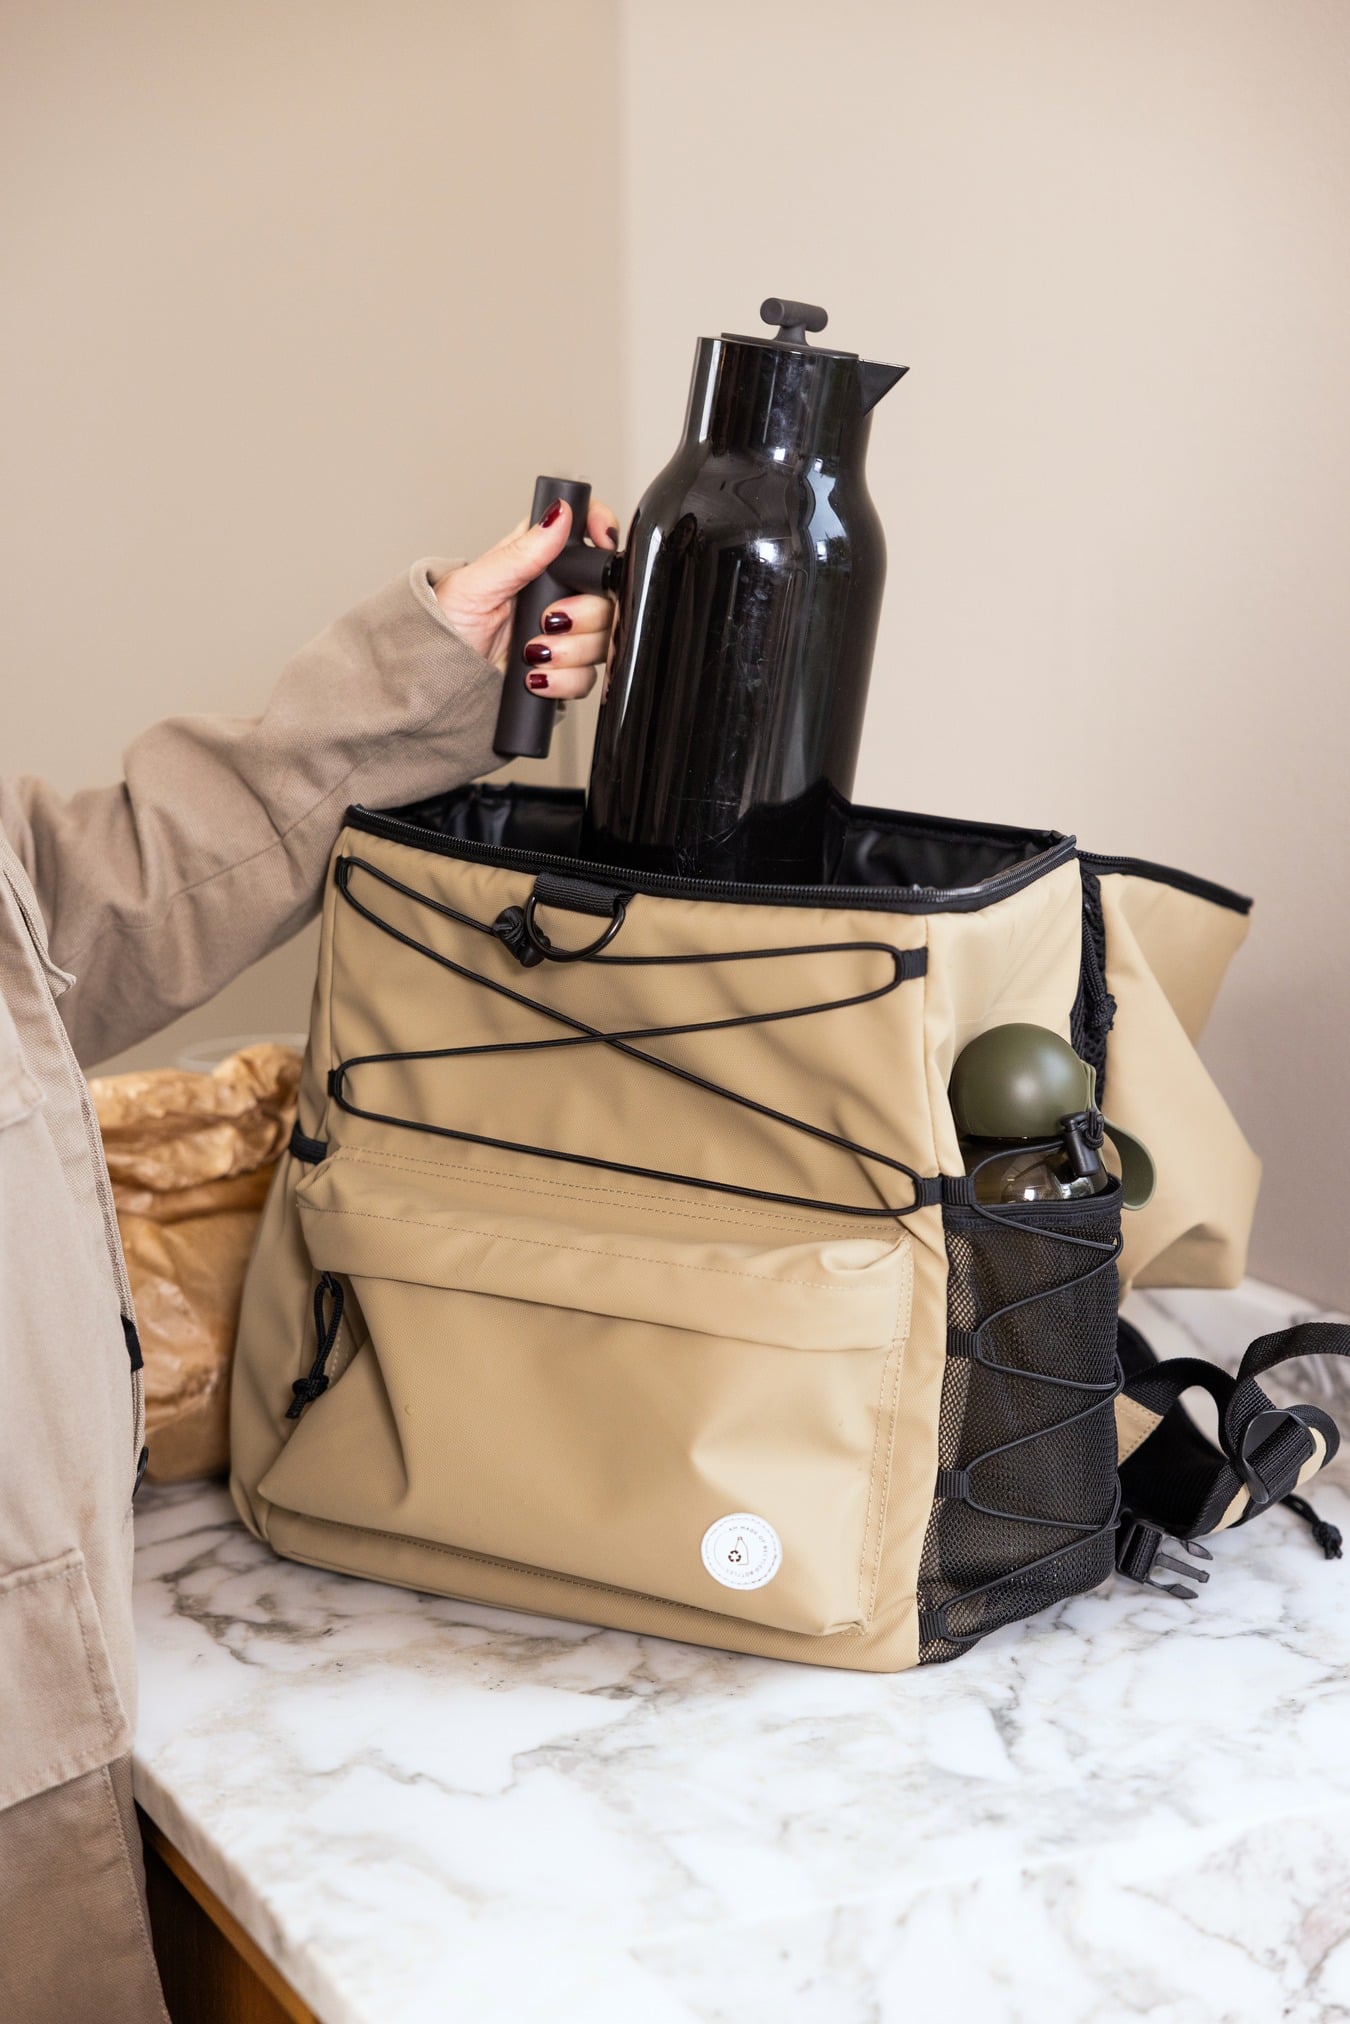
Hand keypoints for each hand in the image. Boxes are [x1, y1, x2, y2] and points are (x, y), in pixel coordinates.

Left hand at [433, 496, 619, 699]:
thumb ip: (522, 553)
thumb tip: (557, 516)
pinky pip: (588, 676)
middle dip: (581, 615)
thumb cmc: (443, 627)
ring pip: (602, 638)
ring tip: (532, 653)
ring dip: (569, 651)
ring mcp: (563, 634)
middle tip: (546, 621)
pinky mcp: (563, 669)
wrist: (440, 681)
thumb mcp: (476, 584)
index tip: (601, 541)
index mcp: (536, 561)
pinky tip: (537, 675)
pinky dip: (565, 680)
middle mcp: (555, 594)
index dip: (601, 529)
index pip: (583, 532)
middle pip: (604, 596)